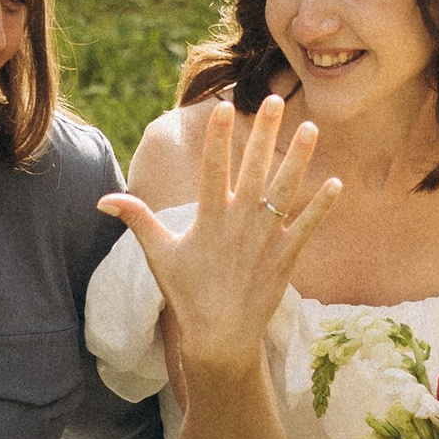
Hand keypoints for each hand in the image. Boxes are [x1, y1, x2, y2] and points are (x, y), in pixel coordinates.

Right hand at [99, 98, 339, 376]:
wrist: (219, 337)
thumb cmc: (187, 294)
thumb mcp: (158, 254)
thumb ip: (137, 219)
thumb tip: (103, 199)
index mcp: (209, 219)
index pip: (214, 168)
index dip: (219, 136)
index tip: (225, 107)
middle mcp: (240, 223)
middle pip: (256, 168)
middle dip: (266, 133)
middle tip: (277, 101)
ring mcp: (265, 239)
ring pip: (286, 190)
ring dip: (299, 158)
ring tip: (311, 128)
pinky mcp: (285, 257)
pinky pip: (307, 226)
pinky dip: (322, 206)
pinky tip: (335, 183)